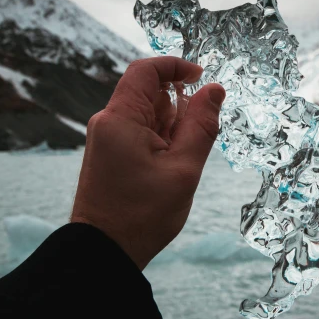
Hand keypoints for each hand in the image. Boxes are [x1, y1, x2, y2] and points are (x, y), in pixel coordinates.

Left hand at [71, 56, 224, 269]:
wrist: (104, 251)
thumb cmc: (141, 215)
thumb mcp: (183, 169)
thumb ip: (201, 125)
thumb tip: (214, 90)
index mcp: (120, 118)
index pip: (145, 70)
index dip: (175, 66)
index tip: (201, 77)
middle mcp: (108, 122)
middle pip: (149, 93)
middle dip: (179, 107)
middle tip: (194, 140)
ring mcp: (107, 138)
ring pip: (148, 114)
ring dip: (172, 127)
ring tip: (179, 163)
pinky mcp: (110, 153)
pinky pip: (140, 131)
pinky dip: (161, 140)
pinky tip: (169, 167)